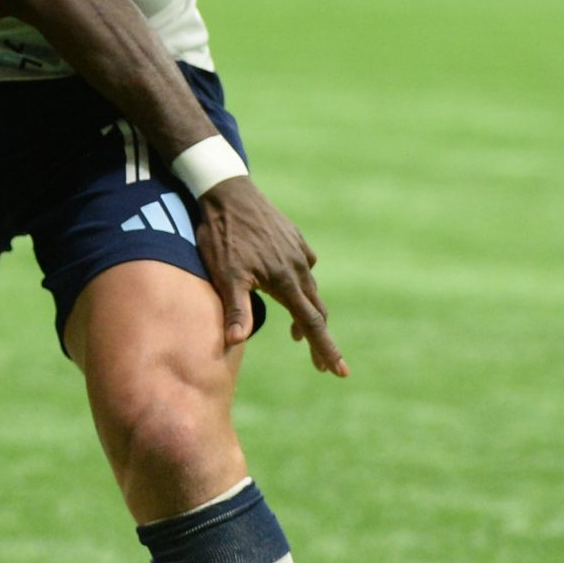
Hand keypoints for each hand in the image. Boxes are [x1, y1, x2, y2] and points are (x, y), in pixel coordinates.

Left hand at [195, 179, 345, 375]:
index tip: (341, 372)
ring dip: (307, 312)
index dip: (326, 349)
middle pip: (316, 311)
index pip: (311, 324)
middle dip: (319, 339)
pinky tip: (293, 286)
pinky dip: (303, 283)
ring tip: (297, 333)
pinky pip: (305, 265)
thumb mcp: (225, 275)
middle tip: (321, 365)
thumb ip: (235, 308)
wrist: (226, 191)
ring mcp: (297, 250)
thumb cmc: (222, 235)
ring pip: (310, 288)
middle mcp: (298, 267)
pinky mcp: (293, 237)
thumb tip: (235, 342)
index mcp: (285, 281)